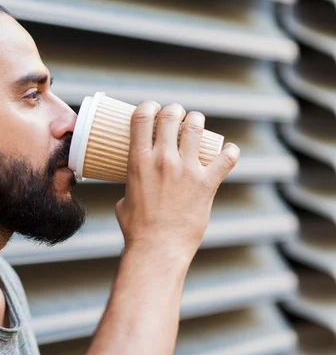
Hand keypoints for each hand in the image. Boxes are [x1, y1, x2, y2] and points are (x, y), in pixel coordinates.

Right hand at [115, 101, 239, 264]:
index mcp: (139, 160)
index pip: (142, 116)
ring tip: (196, 127)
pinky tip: (228, 151)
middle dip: (174, 110)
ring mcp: (186, 170)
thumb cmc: (137, 228)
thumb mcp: (124, 199)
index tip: (152, 109)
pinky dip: (230, 152)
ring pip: (196, 127)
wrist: (158, 248)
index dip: (148, 106)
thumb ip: (132, 185)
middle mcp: (163, 159)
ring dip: (196, 121)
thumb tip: (135, 185)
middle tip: (176, 116)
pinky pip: (226, 158)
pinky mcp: (206, 183)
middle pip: (171, 115)